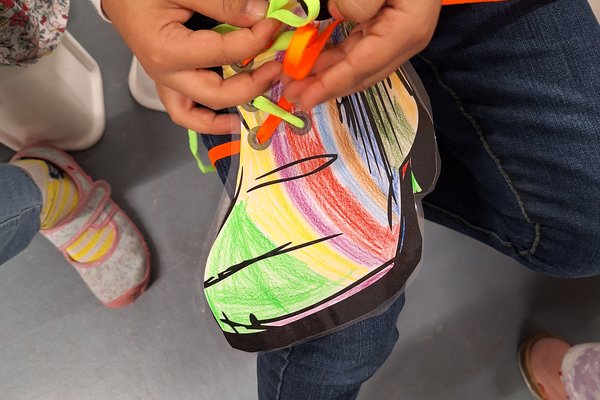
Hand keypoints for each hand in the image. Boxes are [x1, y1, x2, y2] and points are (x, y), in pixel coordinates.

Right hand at [102, 0, 280, 133]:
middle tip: (276, 66)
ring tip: (259, 100)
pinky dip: (207, 119)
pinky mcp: (168, 80)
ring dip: (229, 112)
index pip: (227, 53)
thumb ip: (223, 3)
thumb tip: (260, 15)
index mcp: (167, 51)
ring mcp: (164, 81)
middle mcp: (165, 74)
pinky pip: (186, 111)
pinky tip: (230, 117)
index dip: (257, 40)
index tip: (274, 25)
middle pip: (217, 94)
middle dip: (253, 84)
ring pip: (196, 116)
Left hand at [284, 0, 440, 109]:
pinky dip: (334, 59)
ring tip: (296, 81)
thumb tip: (338, 13)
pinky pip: (357, 51)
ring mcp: (396, 36)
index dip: (331, 84)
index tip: (304, 98)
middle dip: (324, 87)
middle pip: (360, 74)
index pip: (362, 66)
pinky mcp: (387, 28)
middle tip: (291, 94)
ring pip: (356, 66)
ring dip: (326, 75)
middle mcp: (404, 41)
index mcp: (406, 30)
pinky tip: (312, 62)